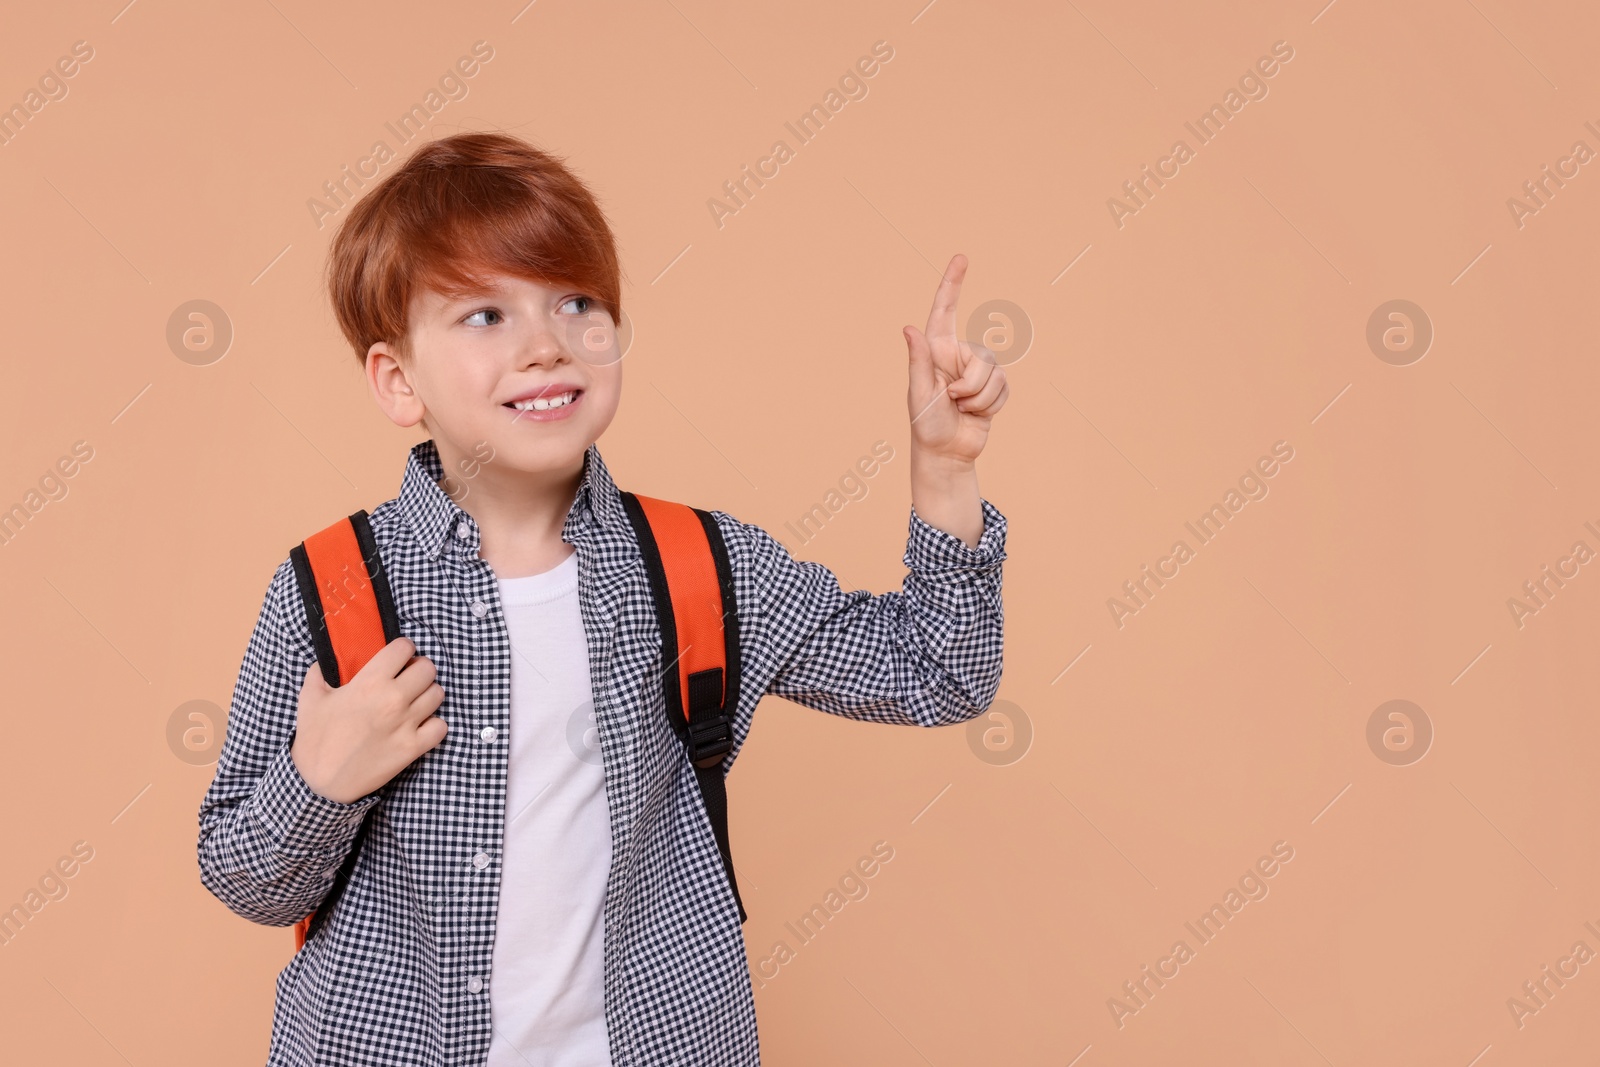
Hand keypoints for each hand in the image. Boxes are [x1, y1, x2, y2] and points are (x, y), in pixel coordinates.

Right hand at [290, 637, 447, 804]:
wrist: (319, 783)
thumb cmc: (315, 738)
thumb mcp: (310, 697)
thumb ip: (322, 671)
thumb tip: (331, 657)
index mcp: (370, 682)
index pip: (404, 648)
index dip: (402, 649)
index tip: (397, 656)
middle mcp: (394, 699)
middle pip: (428, 668)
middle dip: (418, 669)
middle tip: (407, 678)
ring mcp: (407, 724)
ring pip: (438, 694)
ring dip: (427, 694)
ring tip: (413, 701)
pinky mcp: (413, 748)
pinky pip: (441, 727)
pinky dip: (433, 724)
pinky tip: (419, 725)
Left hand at [903, 253, 1009, 465]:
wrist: (946, 454)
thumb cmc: (926, 425)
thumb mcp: (918, 394)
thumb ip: (918, 361)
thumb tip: (908, 328)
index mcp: (936, 350)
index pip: (945, 310)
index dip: (952, 284)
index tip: (961, 258)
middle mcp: (958, 355)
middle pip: (984, 355)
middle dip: (972, 385)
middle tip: (952, 401)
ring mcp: (977, 372)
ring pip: (996, 374)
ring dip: (981, 399)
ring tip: (962, 410)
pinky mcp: (993, 388)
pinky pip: (1004, 390)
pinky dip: (991, 406)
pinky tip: (977, 415)